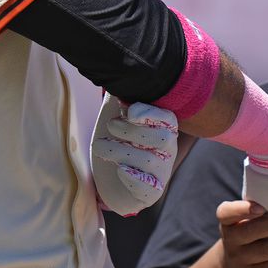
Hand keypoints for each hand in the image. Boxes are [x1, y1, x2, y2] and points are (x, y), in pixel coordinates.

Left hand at [91, 94, 177, 216]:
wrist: (107, 175)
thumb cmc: (115, 137)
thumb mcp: (115, 111)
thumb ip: (120, 95)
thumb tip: (116, 75)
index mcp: (162, 127)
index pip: (167, 119)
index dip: (150, 115)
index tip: (130, 112)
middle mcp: (166, 149)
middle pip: (161, 139)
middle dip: (131, 131)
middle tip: (110, 126)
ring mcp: (160, 172)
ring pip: (148, 160)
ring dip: (120, 151)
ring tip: (100, 147)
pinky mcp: (151, 192)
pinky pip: (148, 187)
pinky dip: (132, 177)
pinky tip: (120, 169)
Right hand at [215, 200, 267, 267]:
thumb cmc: (249, 234)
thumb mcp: (246, 220)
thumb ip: (260, 210)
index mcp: (227, 221)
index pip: (227, 213)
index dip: (242, 210)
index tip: (261, 208)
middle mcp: (230, 240)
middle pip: (250, 232)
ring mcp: (240, 260)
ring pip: (266, 251)